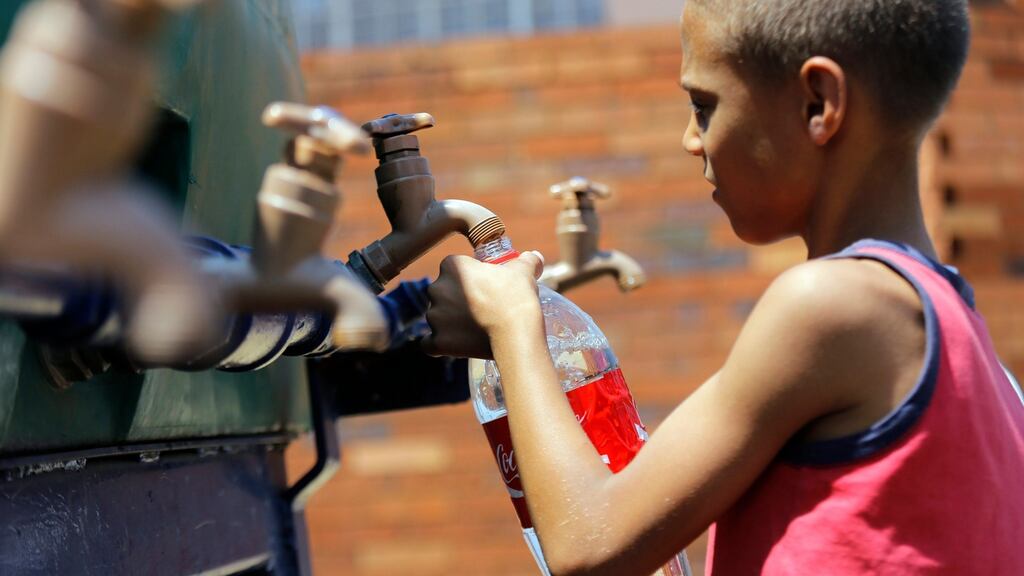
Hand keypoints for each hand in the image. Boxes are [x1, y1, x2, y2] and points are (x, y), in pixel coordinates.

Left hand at [422, 251, 543, 358]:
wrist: (516, 332)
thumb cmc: (517, 297)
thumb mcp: (523, 272)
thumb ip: (525, 260)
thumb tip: (534, 257)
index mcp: (452, 266)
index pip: (454, 268)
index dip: (468, 277)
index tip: (482, 287)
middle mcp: (436, 289)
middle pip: (442, 292)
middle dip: (456, 299)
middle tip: (479, 308)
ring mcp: (434, 317)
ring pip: (437, 317)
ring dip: (450, 322)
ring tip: (474, 328)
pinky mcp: (437, 342)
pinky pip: (430, 344)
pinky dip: (439, 344)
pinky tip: (453, 344)